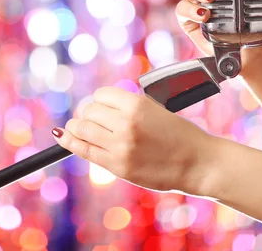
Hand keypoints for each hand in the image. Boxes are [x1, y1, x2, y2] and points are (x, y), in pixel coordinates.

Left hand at [51, 86, 216, 194]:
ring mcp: (120, 146)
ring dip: (78, 126)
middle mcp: (126, 123)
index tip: (103, 108)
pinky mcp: (117, 166)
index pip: (101, 95)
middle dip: (89, 114)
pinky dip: (69, 141)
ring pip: (82, 128)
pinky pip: (83, 150)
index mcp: (136, 105)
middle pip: (88, 111)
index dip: (100, 102)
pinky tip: (62, 136)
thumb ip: (128, 107)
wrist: (198, 163)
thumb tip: (97, 107)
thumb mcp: (155, 109)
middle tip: (95, 122)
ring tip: (79, 128)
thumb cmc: (179, 135)